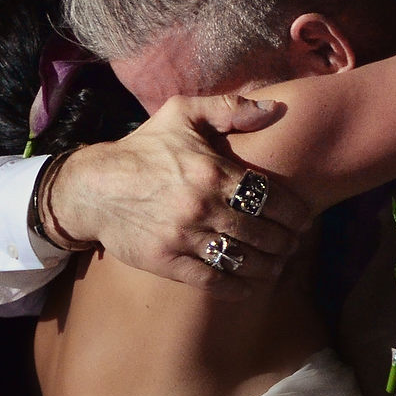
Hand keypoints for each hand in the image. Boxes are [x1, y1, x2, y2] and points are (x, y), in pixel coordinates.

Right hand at [42, 95, 313, 297]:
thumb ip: (230, 108)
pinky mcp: (167, 262)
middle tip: (293, 244)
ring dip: (269, 266)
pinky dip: (238, 287)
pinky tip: (251, 285)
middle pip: (263, 233)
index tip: (303, 219)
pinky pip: (214, 281)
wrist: (92, 187)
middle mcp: (201, 206)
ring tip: (278, 264)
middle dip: (287, 242)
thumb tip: (275, 109)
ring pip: (243, 260)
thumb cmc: (143, 149)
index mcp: (211, 172)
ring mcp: (183, 237)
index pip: (271, 199)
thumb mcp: (181, 114)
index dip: (295, 214)